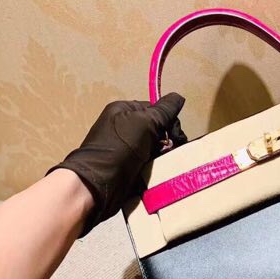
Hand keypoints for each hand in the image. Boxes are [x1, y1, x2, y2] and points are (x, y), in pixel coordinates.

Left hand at [49, 93, 186, 233]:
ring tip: (163, 162)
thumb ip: (164, 110)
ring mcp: (125, 147)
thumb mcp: (145, 122)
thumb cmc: (121, 146)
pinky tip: (157, 170)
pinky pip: (148, 162)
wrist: (100, 181)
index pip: (155, 110)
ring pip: (154, 147)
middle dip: (167, 140)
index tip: (176, 137)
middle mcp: (124, 126)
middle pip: (156, 129)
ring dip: (163, 154)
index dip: (169, 122)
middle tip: (171, 150)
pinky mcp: (127, 165)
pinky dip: (155, 166)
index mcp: (124, 110)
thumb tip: (179, 97)